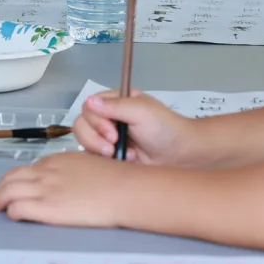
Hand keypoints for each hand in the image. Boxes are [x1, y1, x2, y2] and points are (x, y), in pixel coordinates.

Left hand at [0, 153, 130, 227]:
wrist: (126, 190)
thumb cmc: (117, 181)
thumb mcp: (91, 166)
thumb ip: (75, 171)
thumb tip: (73, 181)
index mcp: (58, 161)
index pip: (29, 168)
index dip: (21, 179)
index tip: (21, 188)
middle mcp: (47, 172)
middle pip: (11, 177)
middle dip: (2, 188)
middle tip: (0, 199)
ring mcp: (45, 189)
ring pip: (7, 191)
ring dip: (0, 200)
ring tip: (0, 209)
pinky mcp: (47, 208)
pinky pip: (18, 209)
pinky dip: (12, 213)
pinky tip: (15, 217)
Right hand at [72, 91, 191, 164]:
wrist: (181, 155)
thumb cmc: (165, 129)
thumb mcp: (143, 112)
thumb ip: (116, 106)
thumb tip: (89, 101)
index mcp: (115, 102)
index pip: (89, 107)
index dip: (96, 121)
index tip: (113, 133)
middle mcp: (108, 118)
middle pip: (81, 125)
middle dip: (94, 138)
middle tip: (113, 146)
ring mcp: (107, 138)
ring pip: (84, 142)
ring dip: (98, 150)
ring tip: (118, 155)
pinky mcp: (109, 157)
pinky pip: (92, 157)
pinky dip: (102, 161)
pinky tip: (119, 162)